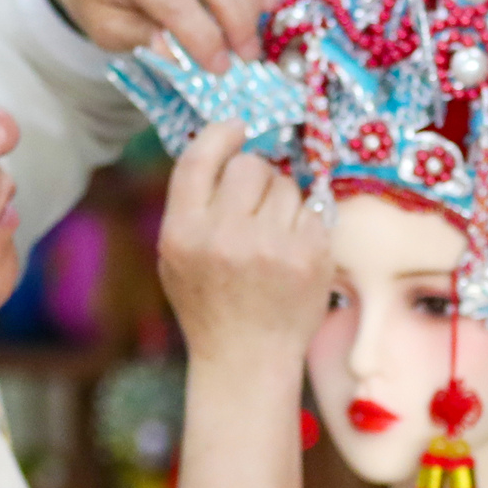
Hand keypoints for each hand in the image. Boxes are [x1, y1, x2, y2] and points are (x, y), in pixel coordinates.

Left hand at [39, 0, 273, 71]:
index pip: (174, 1)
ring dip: (254, 0)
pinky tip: (260, 1)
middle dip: (239, 22)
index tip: (220, 68)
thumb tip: (177, 55)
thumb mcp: (106, 26)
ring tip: (252, 31)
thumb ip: (141, 39)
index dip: (204, 39)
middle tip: (247, 55)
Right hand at [157, 122, 330, 372]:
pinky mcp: (310, 257)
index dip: (220, 134)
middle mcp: (226, 236)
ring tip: (272, 234)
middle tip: (255, 200)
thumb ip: (192, 207)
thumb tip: (224, 148)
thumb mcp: (176, 257)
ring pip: (286, 185)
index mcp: (184, 232)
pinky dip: (304, 223)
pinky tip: (291, 251)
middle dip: (256, 174)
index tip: (236, 128)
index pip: (200, 159)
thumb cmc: (209, 304)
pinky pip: (312, 210)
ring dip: (282, 199)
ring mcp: (272, 247)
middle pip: (251, 165)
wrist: (246, 359)